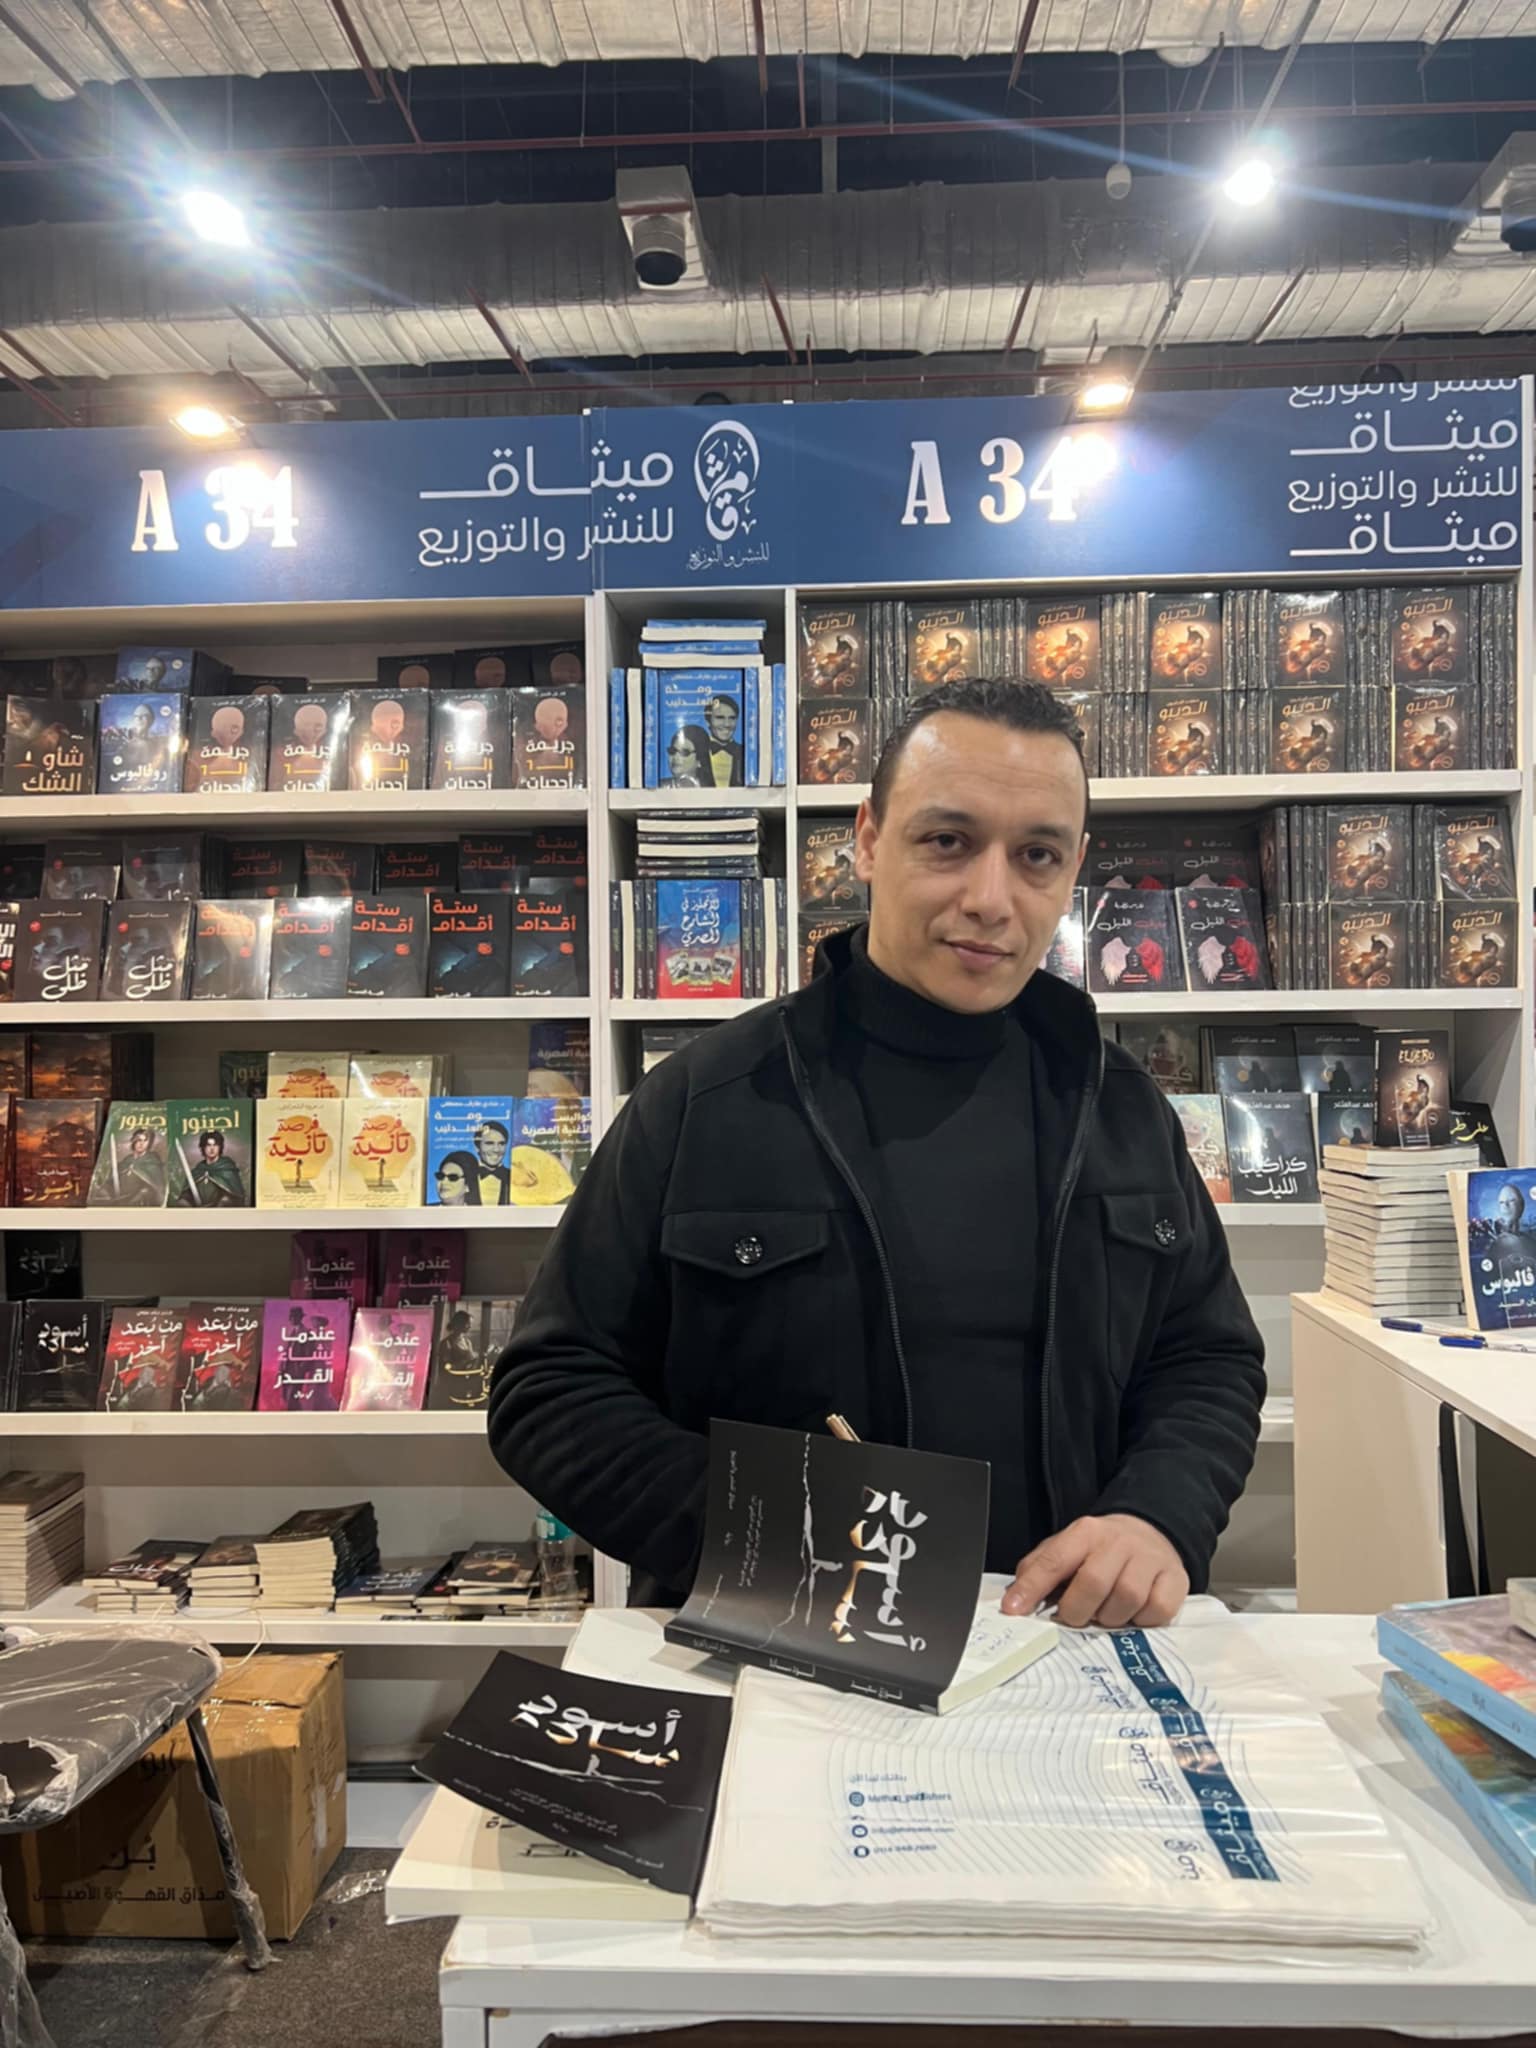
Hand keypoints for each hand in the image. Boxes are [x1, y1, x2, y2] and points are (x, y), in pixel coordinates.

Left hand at [1000, 1514, 1188, 1629]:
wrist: (1152, 1533)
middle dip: (1077, 1610)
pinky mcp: (1175, 1579)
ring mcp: (1150, 1559)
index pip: (1054, 1560)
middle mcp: (1118, 1541)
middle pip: (1093, 1582)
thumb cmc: (1101, 1551)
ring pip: (1126, 1598)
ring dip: (1110, 1617)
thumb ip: (1039, 1571)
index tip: (1014, 1611)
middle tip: (1075, 1616)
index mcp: (1085, 1532)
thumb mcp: (1067, 1549)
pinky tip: (1134, 1613)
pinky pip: (1157, 1610)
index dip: (1032, 1588)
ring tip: (1106, 1612)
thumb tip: (1014, 1601)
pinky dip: (1142, 1620)